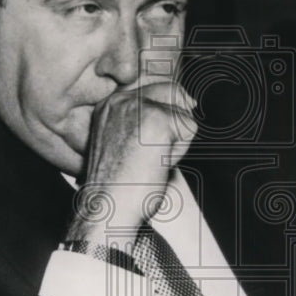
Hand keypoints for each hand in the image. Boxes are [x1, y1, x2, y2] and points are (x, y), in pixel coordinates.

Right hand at [66, 80, 196, 242]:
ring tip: (150, 163)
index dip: (170, 108)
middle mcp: (122, 100)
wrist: (107, 206)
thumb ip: (141, 123)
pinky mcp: (158, 119)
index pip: (155, 89)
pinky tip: (157, 164)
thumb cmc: (115, 187)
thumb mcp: (121, 144)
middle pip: (173, 94)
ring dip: (175, 143)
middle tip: (153, 154)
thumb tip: (185, 105)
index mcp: (110, 105)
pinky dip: (180, 152)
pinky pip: (188, 129)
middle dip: (174, 125)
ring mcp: (139, 107)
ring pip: (182, 115)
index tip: (168, 126)